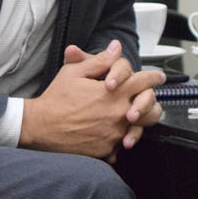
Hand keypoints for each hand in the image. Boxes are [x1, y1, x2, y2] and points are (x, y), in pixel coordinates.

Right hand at [20, 41, 164, 159]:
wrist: (40, 127)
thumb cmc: (56, 99)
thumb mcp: (75, 72)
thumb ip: (100, 60)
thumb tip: (115, 48)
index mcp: (115, 93)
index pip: (144, 82)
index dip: (153, 77)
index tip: (158, 76)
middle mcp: (119, 114)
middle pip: (151, 107)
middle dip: (151, 101)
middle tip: (148, 98)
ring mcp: (114, 135)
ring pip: (139, 128)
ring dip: (139, 122)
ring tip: (133, 117)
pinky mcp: (106, 150)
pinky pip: (120, 146)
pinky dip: (118, 140)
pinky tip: (111, 134)